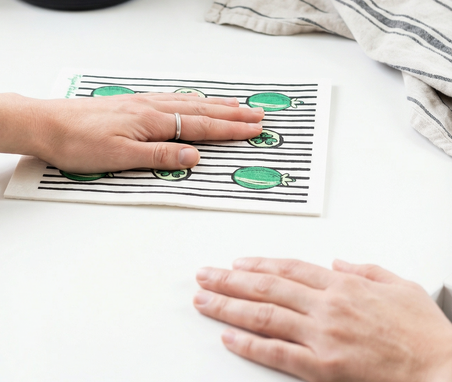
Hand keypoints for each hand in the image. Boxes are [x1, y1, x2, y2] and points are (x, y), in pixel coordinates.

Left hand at [32, 91, 263, 171]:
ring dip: (215, 104)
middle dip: (231, 113)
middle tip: (257, 114)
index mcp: (151, 120)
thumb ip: (159, 157)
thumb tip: (194, 157)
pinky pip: (170, 99)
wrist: (46, 124)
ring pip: (186, 102)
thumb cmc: (77, 143)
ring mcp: (140, 103)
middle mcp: (150, 107)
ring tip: (235, 105)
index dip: (229, 129)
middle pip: (199, 109)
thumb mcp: (119, 158)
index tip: (253, 128)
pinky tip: (192, 100)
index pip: (200, 125)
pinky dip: (191, 100)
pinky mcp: (130, 103)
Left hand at [194, 257, 451, 381]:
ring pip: (264, 315)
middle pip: (267, 287)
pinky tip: (228, 338)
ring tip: (204, 300)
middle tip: (204, 275)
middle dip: (230, 280)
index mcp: (343, 284)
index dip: (258, 264)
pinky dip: (249, 345)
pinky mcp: (323, 366)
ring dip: (229, 306)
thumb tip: (338, 262)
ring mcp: (322, 335)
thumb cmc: (423, 332)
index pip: (289, 268)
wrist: (440, 369)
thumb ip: (365, 270)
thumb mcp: (399, 284)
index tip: (236, 262)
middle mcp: (327, 305)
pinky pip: (277, 353)